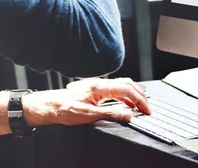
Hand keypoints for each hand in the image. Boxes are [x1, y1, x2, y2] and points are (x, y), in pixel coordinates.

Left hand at [23, 78, 149, 126]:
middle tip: (147, 107)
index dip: (139, 100)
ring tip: (141, 104)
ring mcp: (97, 85)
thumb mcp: (89, 116)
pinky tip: (126, 102)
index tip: (146, 110)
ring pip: (121, 84)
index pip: (127, 90)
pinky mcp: (94, 89)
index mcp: (100, 87)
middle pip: (127, 83)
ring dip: (133, 93)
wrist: (49, 106)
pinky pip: (115, 88)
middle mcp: (99, 83)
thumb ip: (110, 114)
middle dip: (140, 95)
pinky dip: (125, 94)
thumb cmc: (64, 109)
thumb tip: (128, 115)